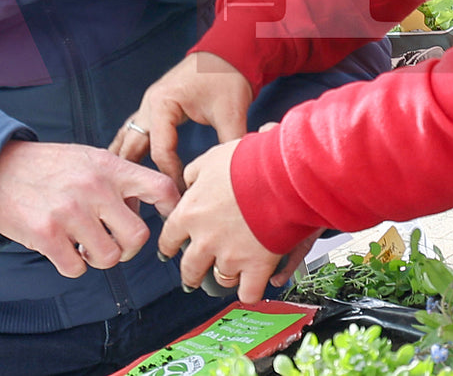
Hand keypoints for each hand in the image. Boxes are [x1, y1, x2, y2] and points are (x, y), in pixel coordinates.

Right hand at [0, 140, 178, 277]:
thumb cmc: (48, 166)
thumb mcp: (89, 158)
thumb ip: (118, 178)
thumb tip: (143, 206)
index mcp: (109, 167)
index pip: (160, 188)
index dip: (170, 209)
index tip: (163, 220)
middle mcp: (94, 188)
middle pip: (138, 236)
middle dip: (128, 247)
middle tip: (112, 242)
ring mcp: (69, 212)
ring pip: (109, 257)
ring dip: (98, 258)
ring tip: (83, 245)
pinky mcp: (45, 234)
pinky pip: (76, 269)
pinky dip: (72, 266)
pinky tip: (63, 250)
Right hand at [108, 50, 252, 187]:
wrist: (228, 51)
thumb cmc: (227, 76)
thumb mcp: (231, 112)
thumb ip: (229, 144)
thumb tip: (232, 177)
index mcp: (162, 104)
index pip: (159, 151)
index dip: (170, 177)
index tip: (180, 198)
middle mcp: (148, 105)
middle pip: (131, 149)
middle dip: (132, 179)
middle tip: (134, 210)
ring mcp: (148, 106)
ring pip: (127, 142)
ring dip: (126, 168)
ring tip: (124, 199)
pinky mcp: (154, 109)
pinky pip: (135, 135)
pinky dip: (131, 154)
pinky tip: (129, 175)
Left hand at [159, 138, 314, 303]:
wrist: (283, 173)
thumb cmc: (251, 162)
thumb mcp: (213, 158)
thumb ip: (196, 173)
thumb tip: (189, 181)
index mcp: (191, 212)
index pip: (169, 238)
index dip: (170, 246)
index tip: (171, 251)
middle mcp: (205, 239)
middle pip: (190, 269)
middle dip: (192, 273)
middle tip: (195, 274)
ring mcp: (231, 256)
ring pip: (220, 280)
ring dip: (225, 276)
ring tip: (232, 273)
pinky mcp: (257, 266)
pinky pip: (249, 293)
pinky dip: (251, 291)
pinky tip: (252, 287)